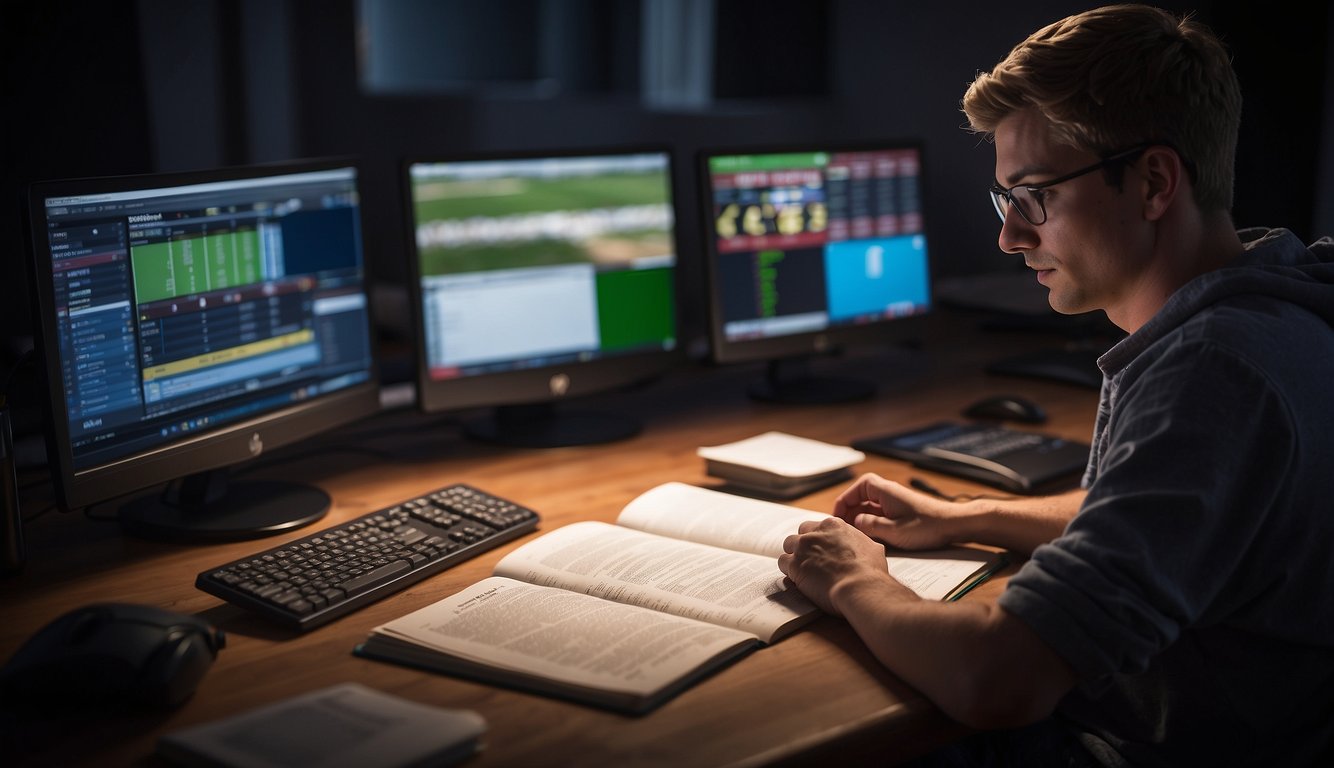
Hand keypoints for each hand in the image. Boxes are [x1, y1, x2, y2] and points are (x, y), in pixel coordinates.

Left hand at [778, 517, 897, 615]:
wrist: (859, 586)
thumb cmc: (869, 571)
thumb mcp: (872, 548)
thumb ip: (861, 543)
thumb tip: (865, 547)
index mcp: (834, 525)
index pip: (818, 526)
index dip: (819, 539)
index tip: (821, 549)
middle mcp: (815, 532)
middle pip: (801, 533)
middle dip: (804, 545)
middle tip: (811, 559)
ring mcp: (802, 547)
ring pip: (789, 545)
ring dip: (794, 556)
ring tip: (802, 569)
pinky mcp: (794, 564)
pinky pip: (782, 562)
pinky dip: (788, 570)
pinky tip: (797, 578)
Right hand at [831, 473, 966, 550]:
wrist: (953, 526)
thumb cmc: (927, 527)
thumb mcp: (894, 530)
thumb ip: (870, 526)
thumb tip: (855, 523)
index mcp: (885, 491)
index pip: (857, 488)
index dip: (844, 501)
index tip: (837, 517)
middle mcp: (888, 494)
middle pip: (861, 498)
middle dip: (849, 512)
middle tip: (842, 530)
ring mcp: (895, 504)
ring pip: (869, 508)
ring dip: (860, 519)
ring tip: (853, 536)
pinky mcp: (901, 513)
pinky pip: (879, 515)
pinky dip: (871, 524)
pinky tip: (869, 538)